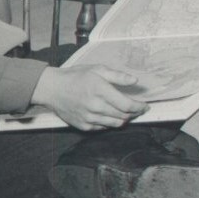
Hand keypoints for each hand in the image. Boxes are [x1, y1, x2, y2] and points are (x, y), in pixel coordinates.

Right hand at [31, 64, 145, 130]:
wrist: (53, 89)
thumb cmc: (76, 77)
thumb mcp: (98, 69)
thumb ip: (118, 76)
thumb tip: (135, 80)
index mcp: (101, 91)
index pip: (127, 105)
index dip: (140, 107)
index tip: (145, 106)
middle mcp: (96, 107)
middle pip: (123, 116)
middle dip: (134, 113)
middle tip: (138, 109)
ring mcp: (89, 118)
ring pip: (115, 124)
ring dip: (124, 119)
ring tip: (127, 113)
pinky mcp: (83, 126)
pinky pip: (103, 128)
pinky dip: (110, 123)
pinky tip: (111, 116)